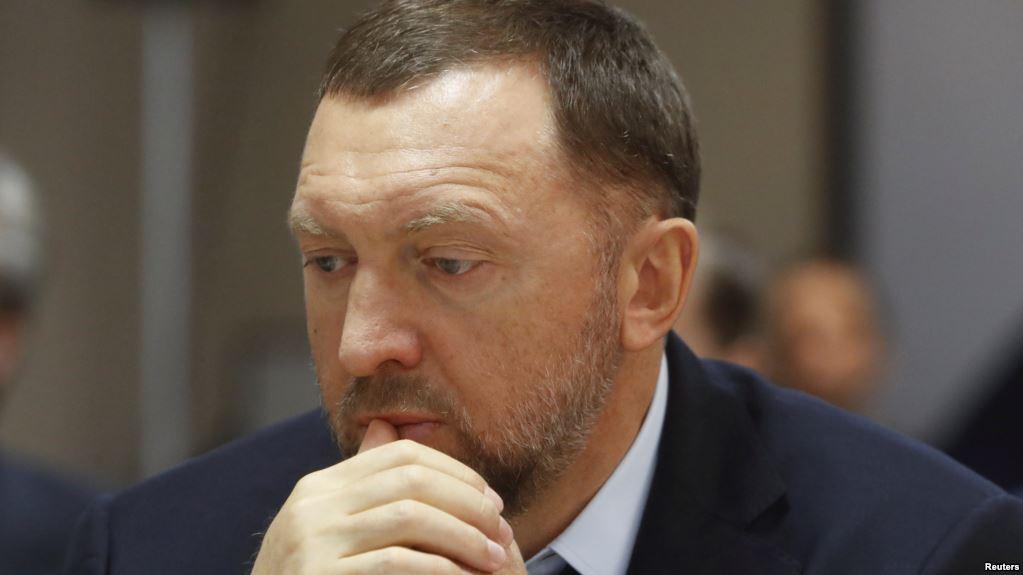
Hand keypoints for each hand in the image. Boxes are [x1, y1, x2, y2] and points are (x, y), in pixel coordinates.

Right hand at [251, 419, 522, 573]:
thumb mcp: (330, 531)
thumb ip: (364, 488)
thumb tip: (386, 427)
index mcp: (320, 487)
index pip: (401, 455)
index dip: (455, 472)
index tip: (491, 500)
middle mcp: (313, 504)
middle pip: (411, 480)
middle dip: (468, 502)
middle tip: (501, 529)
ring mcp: (313, 540)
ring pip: (410, 516)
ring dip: (463, 536)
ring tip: (493, 557)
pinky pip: (395, 561)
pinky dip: (440, 568)